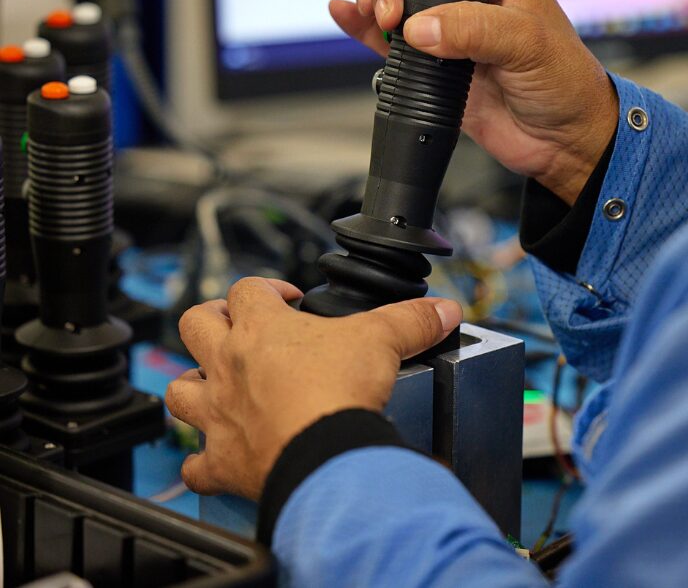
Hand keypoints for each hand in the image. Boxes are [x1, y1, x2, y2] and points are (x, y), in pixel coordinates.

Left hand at [165, 277, 462, 499]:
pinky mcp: (222, 460)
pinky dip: (201, 461)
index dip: (267, 288)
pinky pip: (194, 463)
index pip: (249, 289)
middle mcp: (230, 366)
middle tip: (238, 327)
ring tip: (216, 388)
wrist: (325, 456)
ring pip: (180, 389)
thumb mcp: (383, 341)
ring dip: (194, 385)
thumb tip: (443, 309)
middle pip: (195, 324)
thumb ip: (411, 320)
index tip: (289, 298)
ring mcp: (219, 414)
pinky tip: (215, 459)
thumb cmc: (340, 394)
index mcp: (262, 329)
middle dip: (212, 320)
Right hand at [330, 0, 618, 204]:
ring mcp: (450, 38)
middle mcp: (471, 2)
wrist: (563, 141)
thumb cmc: (565, 84)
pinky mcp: (434, 71)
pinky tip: (345, 17)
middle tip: (388, 12)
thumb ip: (473, 30)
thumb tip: (420, 29)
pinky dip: (365, 32)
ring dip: (375, 5)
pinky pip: (391, 44)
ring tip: (371, 16)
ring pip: (398, 6)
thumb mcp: (528, 44)